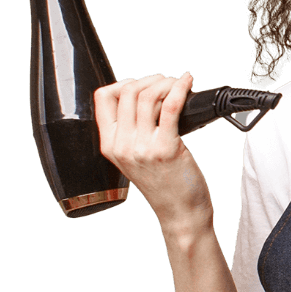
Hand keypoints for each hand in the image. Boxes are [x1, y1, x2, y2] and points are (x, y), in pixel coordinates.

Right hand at [95, 73, 212, 229]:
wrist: (179, 211)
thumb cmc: (164, 183)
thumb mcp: (135, 158)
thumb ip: (131, 132)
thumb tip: (145, 97)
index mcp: (109, 145)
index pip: (103, 98)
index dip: (124, 83)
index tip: (142, 84)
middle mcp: (122, 145)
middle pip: (128, 92)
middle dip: (151, 80)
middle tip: (166, 82)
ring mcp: (142, 147)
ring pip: (148, 96)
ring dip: (165, 83)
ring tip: (177, 85)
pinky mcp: (166, 148)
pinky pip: (170, 107)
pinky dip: (180, 89)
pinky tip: (187, 82)